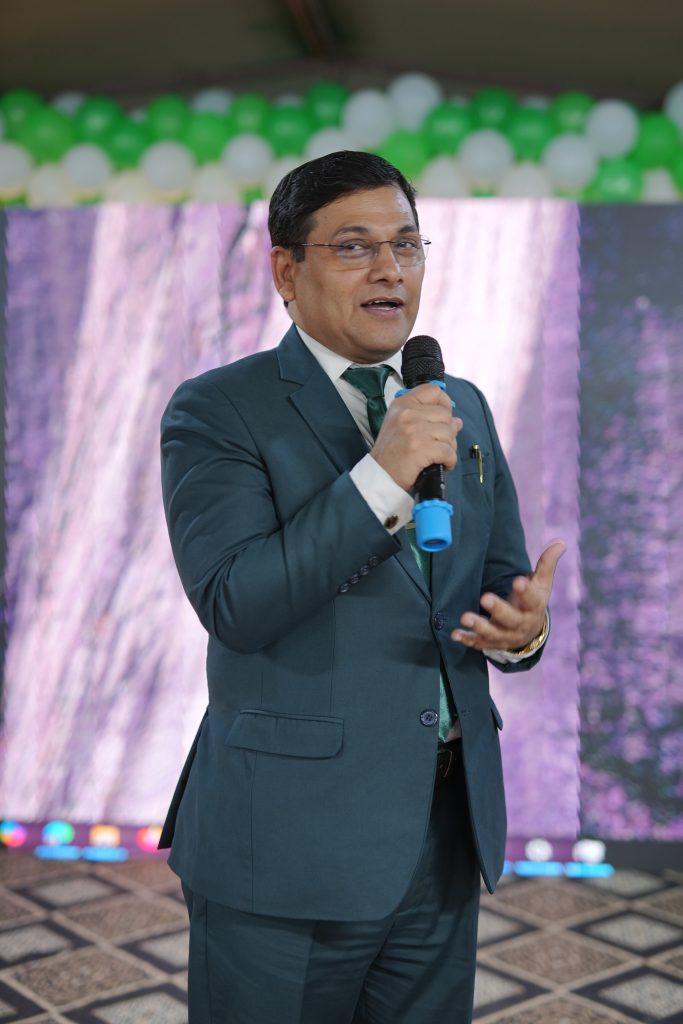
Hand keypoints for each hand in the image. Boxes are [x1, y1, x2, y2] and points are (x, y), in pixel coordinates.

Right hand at [371, 383, 462, 491]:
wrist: (380, 475)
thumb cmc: (391, 452)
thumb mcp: (402, 426)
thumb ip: (428, 418)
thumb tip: (457, 421)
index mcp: (403, 404)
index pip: (433, 391)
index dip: (444, 403)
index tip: (443, 417)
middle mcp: (408, 413)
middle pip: (446, 415)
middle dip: (448, 432)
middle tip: (439, 444)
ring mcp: (414, 430)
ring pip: (450, 433)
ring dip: (449, 447)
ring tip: (438, 455)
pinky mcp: (421, 448)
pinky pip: (448, 451)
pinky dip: (450, 460)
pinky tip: (442, 464)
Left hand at [451, 539, 565, 651]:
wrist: (530, 633)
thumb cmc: (533, 602)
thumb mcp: (542, 584)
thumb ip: (547, 564)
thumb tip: (560, 542)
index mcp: (533, 607)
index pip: (532, 600)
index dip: (526, 592)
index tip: (518, 581)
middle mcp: (520, 624)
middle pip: (510, 619)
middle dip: (498, 609)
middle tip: (485, 598)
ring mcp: (505, 636)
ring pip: (492, 633)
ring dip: (478, 626)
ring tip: (465, 617)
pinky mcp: (491, 643)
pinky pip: (478, 643)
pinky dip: (467, 640)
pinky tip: (455, 634)